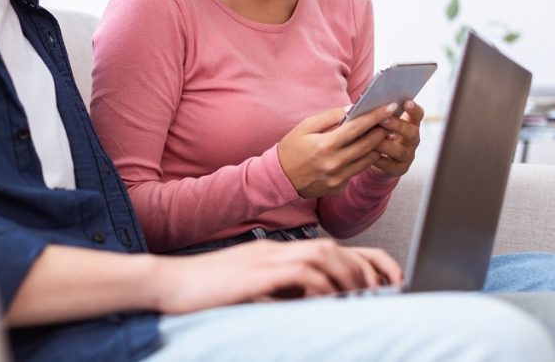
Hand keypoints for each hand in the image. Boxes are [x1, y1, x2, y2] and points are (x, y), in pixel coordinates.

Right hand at [152, 238, 402, 313]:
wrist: (166, 283)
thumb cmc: (203, 291)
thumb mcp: (249, 291)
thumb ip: (278, 293)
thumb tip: (313, 306)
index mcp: (275, 252)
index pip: (329, 248)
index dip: (364, 261)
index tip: (388, 282)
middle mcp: (274, 250)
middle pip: (331, 248)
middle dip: (363, 270)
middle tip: (380, 293)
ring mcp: (263, 260)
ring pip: (321, 256)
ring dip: (346, 276)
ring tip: (360, 297)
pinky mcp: (254, 275)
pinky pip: (297, 274)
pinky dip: (319, 286)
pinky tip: (328, 301)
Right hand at [277, 105, 394, 197]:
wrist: (279, 178)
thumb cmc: (291, 149)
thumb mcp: (305, 127)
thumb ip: (329, 117)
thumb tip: (351, 109)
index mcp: (325, 145)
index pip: (357, 128)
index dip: (375, 116)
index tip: (390, 108)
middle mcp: (334, 164)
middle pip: (368, 145)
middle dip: (382, 131)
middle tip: (391, 120)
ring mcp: (337, 178)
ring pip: (367, 161)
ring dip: (376, 147)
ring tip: (381, 135)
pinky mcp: (338, 188)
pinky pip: (356, 172)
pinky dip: (361, 161)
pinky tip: (362, 152)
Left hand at [369, 99, 422, 178]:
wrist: (375, 159)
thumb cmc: (376, 134)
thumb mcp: (379, 123)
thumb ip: (375, 114)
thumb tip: (360, 105)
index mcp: (410, 124)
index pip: (418, 115)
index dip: (414, 109)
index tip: (406, 102)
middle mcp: (412, 140)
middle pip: (412, 132)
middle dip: (397, 125)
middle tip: (383, 119)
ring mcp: (408, 155)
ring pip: (401, 150)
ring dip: (386, 144)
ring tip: (372, 139)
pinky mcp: (399, 169)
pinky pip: (391, 165)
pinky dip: (379, 159)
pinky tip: (368, 153)